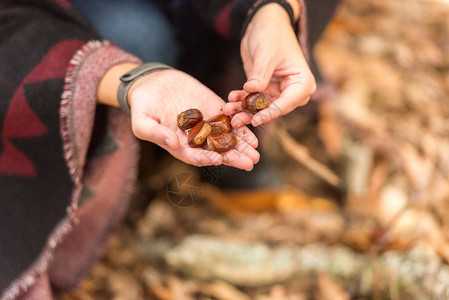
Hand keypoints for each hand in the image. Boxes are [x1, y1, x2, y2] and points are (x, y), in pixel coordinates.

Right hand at [128, 69, 259, 169]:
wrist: (152, 83)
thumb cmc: (143, 106)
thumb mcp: (143, 121)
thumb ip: (156, 134)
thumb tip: (174, 144)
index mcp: (179, 145)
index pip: (195, 155)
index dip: (207, 158)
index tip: (219, 160)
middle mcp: (196, 138)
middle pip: (217, 150)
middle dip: (234, 157)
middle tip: (250, 162)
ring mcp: (206, 123)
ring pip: (227, 136)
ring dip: (242, 143)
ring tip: (256, 150)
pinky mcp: (213, 108)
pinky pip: (229, 117)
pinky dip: (240, 123)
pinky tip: (252, 129)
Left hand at [223, 3, 315, 126]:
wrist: (264, 24)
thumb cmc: (272, 34)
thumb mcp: (266, 53)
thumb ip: (260, 73)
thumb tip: (251, 90)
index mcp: (302, 83)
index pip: (287, 103)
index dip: (271, 113)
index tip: (256, 120)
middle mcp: (292, 91)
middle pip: (273, 109)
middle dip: (252, 114)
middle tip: (235, 120)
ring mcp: (277, 92)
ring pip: (260, 108)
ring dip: (243, 110)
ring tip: (227, 109)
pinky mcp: (264, 90)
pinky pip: (252, 100)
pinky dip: (240, 101)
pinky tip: (230, 99)